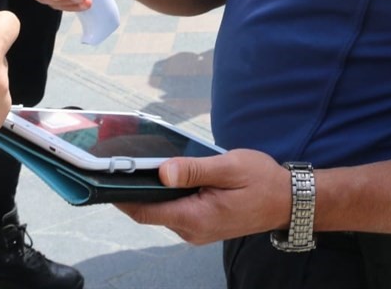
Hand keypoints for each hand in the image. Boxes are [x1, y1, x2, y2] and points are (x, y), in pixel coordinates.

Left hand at [115, 150, 291, 244]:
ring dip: (151, 190)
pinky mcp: (201, 224)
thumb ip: (194, 170)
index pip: (144, 211)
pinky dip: (166, 195)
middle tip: (120, 160)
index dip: (120, 196)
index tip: (102, 178)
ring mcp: (196, 230)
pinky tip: (167, 175)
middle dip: (134, 188)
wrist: (288, 201)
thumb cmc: (262, 181)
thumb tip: (162, 171)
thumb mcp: (229, 167)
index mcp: (196, 217)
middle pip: (149, 211)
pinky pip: (174, 210)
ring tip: (142, 163)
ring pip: (161, 210)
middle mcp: (192, 230)